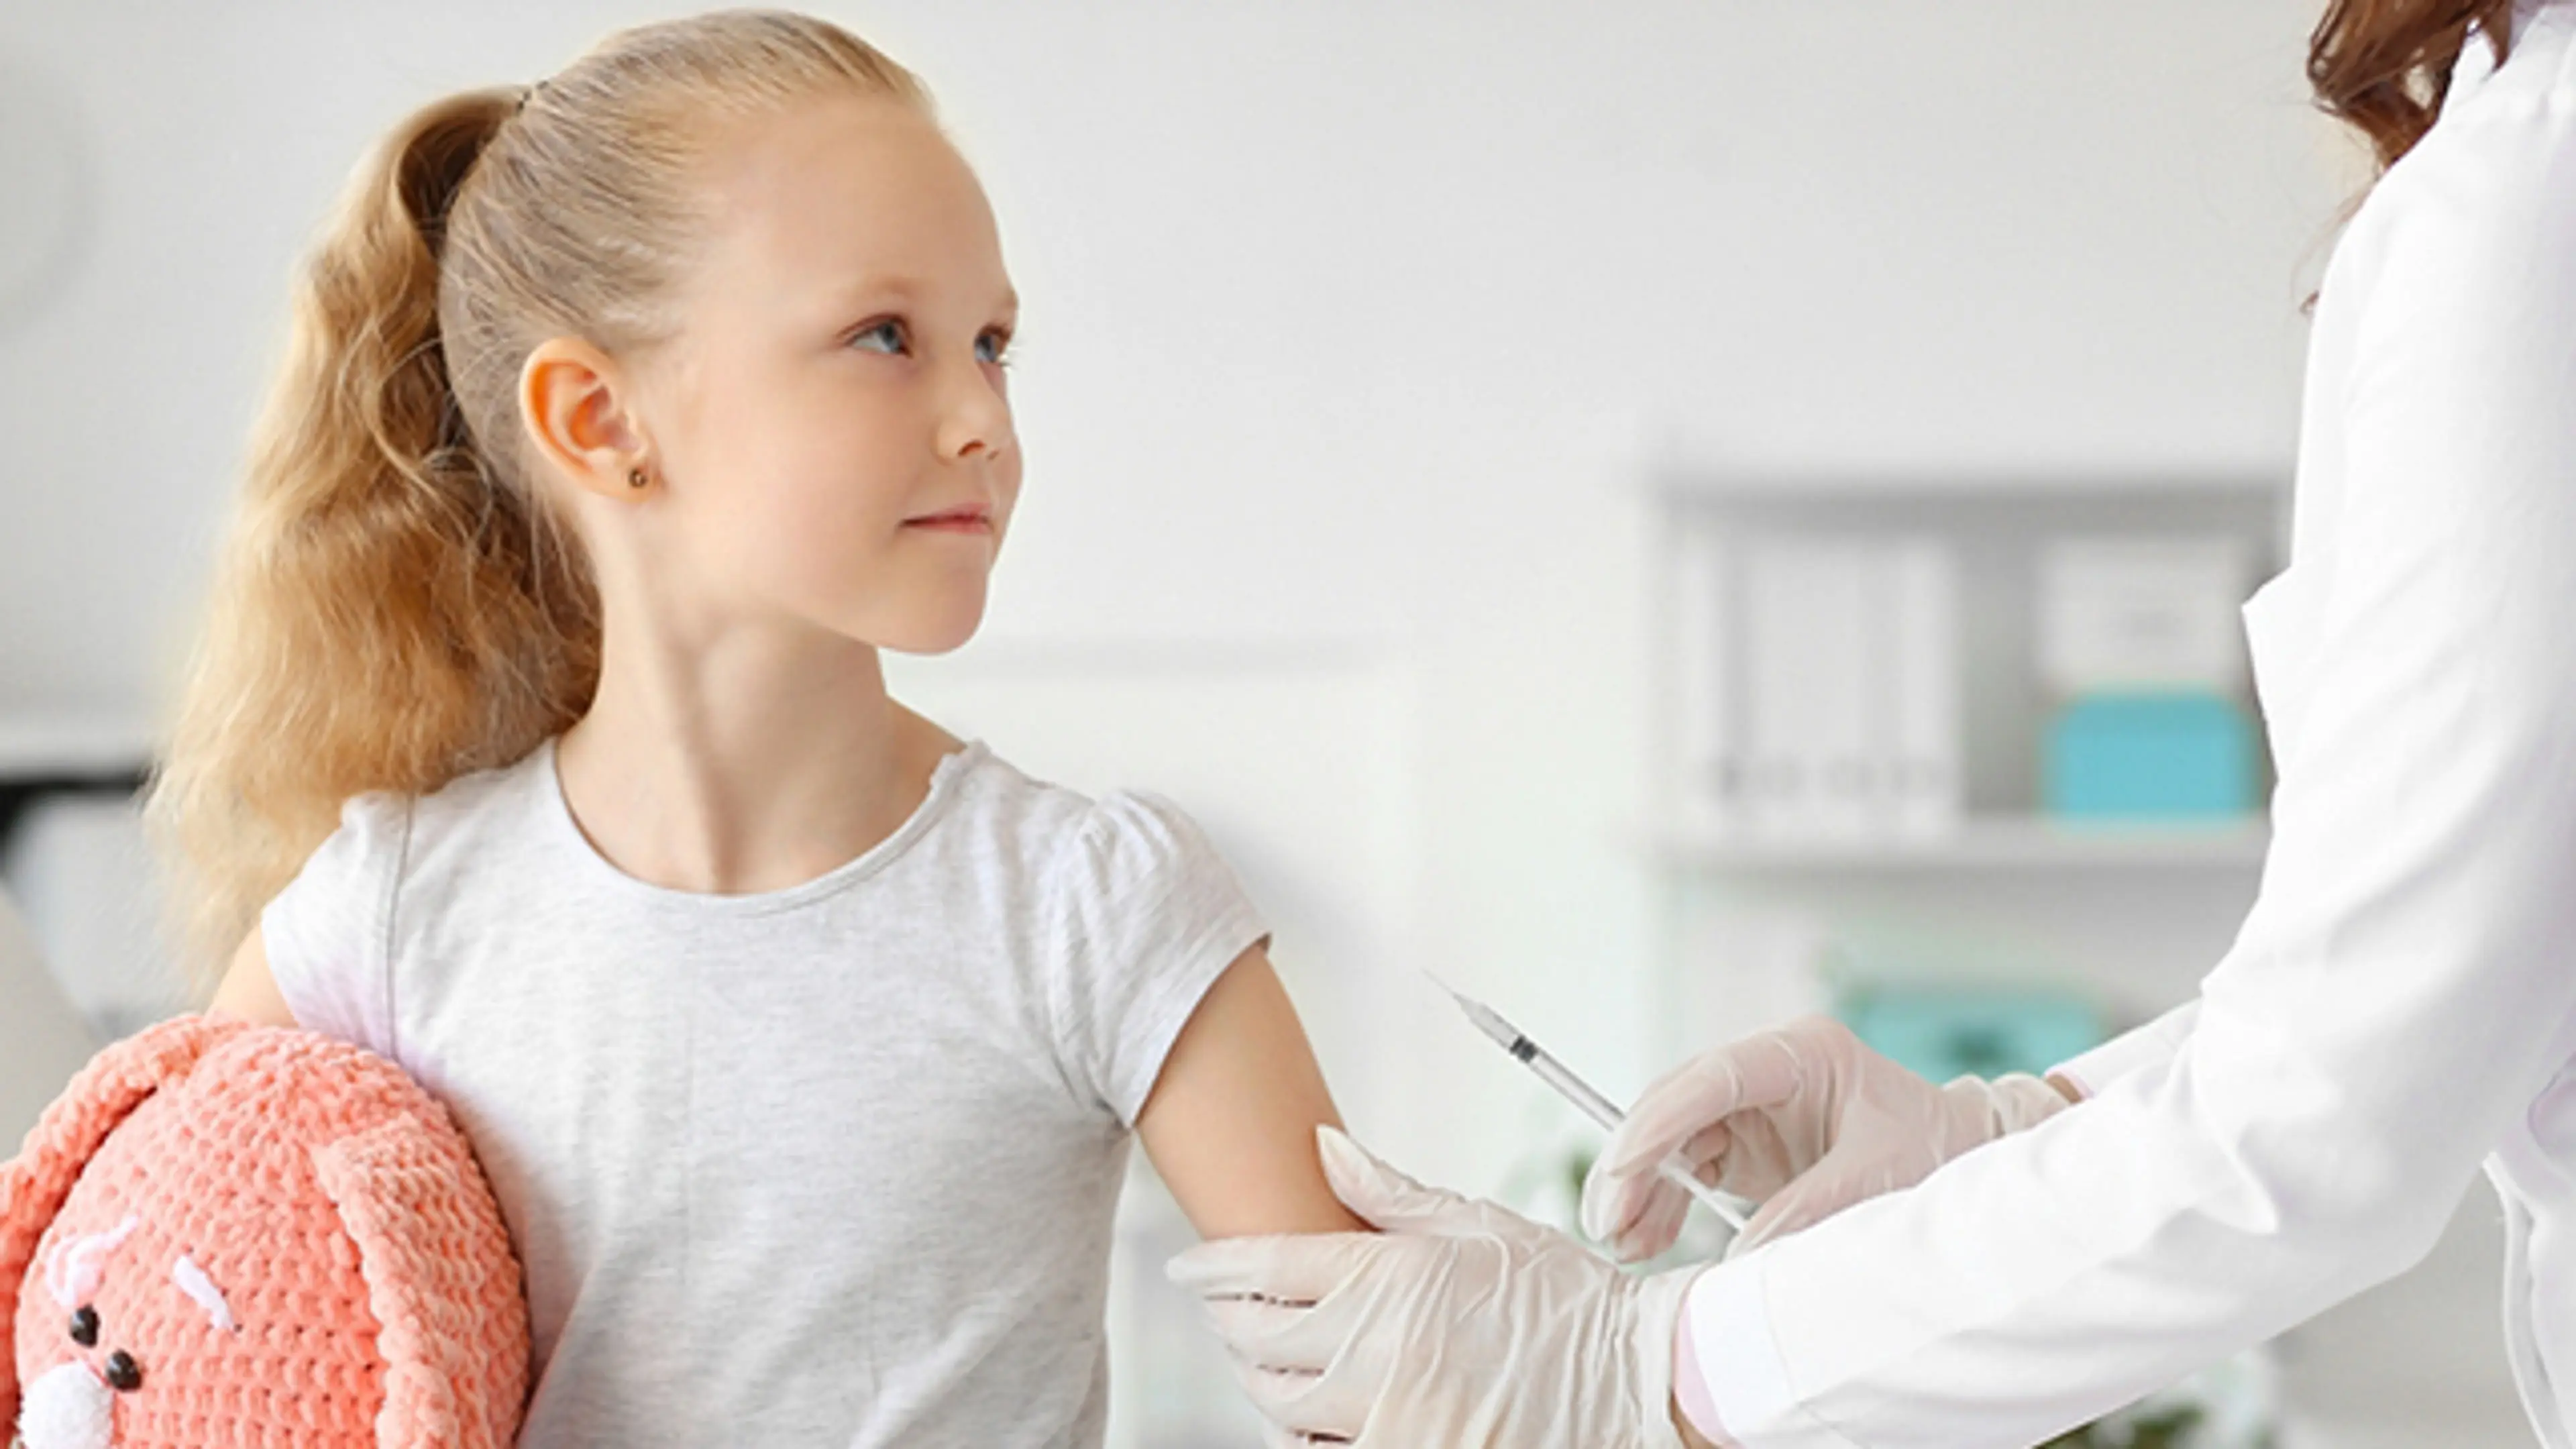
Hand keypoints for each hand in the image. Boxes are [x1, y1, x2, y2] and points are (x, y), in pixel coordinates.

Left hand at [1167, 1126, 1704, 1447]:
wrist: (1630, 1382)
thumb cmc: (1560, 1298)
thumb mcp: (1476, 1225)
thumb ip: (1387, 1193)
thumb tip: (1323, 1145)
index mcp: (1386, 1280)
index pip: (1261, 1268)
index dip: (1212, 1266)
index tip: (1189, 1265)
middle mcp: (1372, 1353)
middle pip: (1252, 1338)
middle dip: (1228, 1318)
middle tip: (1226, 1304)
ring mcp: (1383, 1420)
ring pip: (1276, 1405)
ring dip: (1260, 1376)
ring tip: (1268, 1355)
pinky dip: (1306, 1432)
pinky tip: (1316, 1410)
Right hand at [1582, 1015, 2072, 1262]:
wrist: (1961, 1157)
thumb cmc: (1932, 1150)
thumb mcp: (1877, 1179)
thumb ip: (1807, 1211)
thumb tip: (1736, 1261)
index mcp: (1801, 1053)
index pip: (1712, 1078)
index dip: (1660, 1121)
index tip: (1623, 1168)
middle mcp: (1765, 1072)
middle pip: (1676, 1106)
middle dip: (1634, 1163)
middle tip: (1606, 1220)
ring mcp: (1750, 1107)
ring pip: (1671, 1140)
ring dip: (1642, 1190)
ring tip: (1625, 1244)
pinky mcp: (1746, 1144)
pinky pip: (1687, 1169)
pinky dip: (1663, 1203)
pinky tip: (1647, 1239)